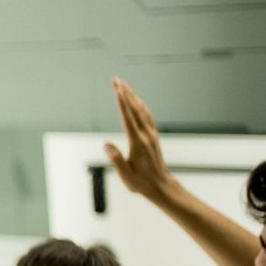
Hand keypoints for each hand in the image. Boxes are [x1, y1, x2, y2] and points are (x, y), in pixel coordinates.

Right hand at [104, 78, 176, 202]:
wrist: (160, 186)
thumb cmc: (140, 182)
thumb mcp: (125, 174)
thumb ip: (115, 158)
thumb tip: (105, 144)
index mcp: (137, 142)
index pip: (127, 117)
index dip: (121, 101)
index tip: (116, 88)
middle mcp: (146, 135)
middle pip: (134, 109)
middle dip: (125, 93)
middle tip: (116, 79)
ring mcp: (151, 135)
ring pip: (142, 110)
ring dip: (132, 97)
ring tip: (124, 86)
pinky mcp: (153, 137)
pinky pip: (146, 116)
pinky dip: (140, 106)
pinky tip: (137, 103)